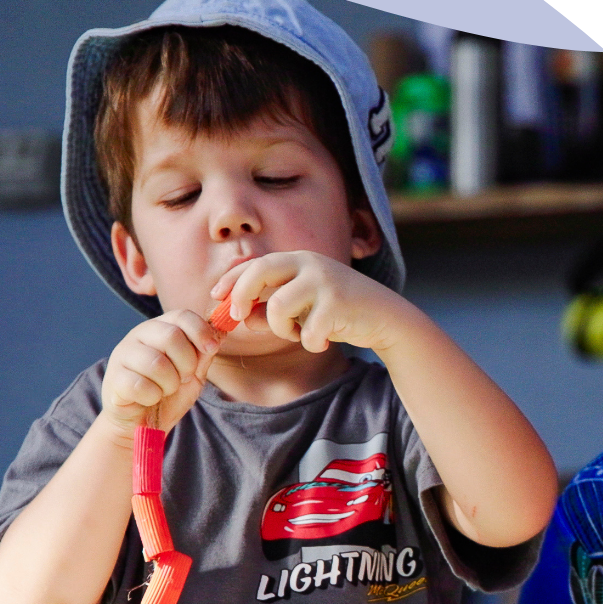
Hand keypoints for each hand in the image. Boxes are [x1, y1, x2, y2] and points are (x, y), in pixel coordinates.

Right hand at [100, 310, 223, 436]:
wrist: (143, 423)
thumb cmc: (168, 394)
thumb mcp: (194, 372)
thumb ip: (204, 353)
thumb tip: (222, 330)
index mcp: (159, 328)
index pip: (181, 315)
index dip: (200, 330)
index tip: (211, 349)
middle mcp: (138, 336)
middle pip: (171, 336)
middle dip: (187, 364)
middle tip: (182, 378)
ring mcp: (122, 356)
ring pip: (156, 363)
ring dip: (170, 384)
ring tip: (165, 389)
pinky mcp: (114, 379)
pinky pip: (141, 385)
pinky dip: (153, 396)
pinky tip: (149, 398)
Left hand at [212, 250, 411, 353]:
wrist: (386, 318)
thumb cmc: (340, 312)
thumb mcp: (303, 309)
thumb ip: (273, 312)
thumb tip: (246, 318)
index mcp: (299, 260)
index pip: (256, 264)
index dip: (232, 280)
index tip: (216, 297)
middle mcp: (310, 263)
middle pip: (259, 272)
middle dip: (242, 296)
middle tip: (238, 318)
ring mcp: (324, 281)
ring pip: (278, 308)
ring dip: (283, 330)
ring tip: (300, 334)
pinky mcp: (337, 303)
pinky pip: (306, 332)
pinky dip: (310, 343)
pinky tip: (324, 340)